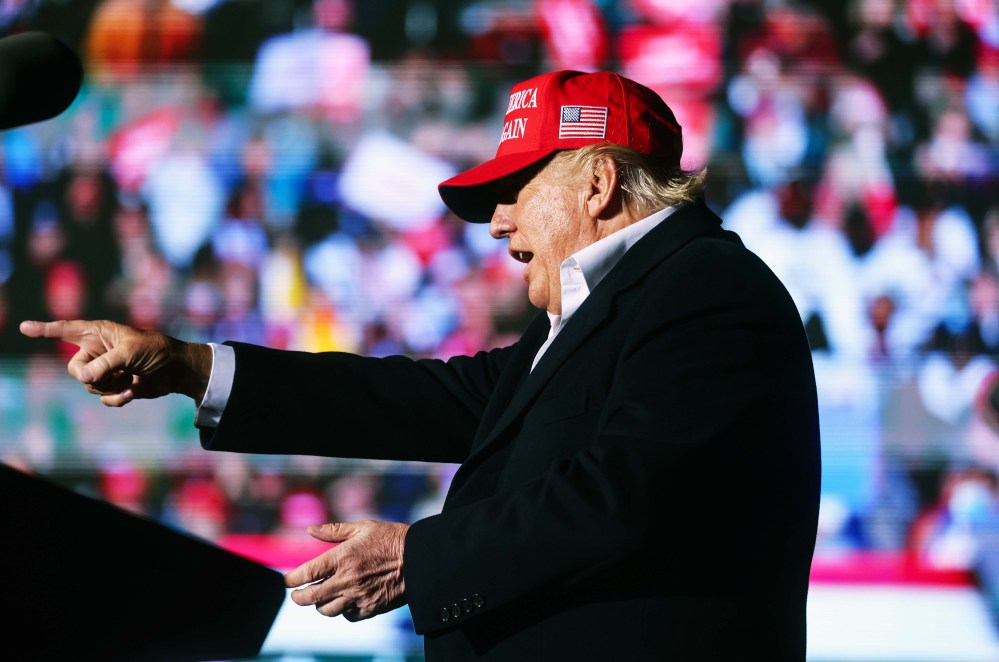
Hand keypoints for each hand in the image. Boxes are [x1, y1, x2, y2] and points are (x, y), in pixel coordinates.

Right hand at [19, 319, 211, 406]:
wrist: (177, 370)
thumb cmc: (156, 351)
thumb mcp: (130, 352)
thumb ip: (105, 364)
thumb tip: (84, 378)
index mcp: (98, 333)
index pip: (66, 330)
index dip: (44, 329)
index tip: (24, 327)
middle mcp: (97, 351)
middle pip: (75, 369)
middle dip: (94, 375)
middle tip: (117, 371)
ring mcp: (105, 370)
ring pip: (88, 386)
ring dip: (110, 386)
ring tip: (130, 377)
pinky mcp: (114, 386)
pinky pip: (103, 399)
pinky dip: (117, 398)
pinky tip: (132, 392)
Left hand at [285, 520, 408, 620]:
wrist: (419, 558)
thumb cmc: (391, 538)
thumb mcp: (363, 527)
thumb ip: (334, 530)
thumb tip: (310, 530)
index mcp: (342, 557)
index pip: (305, 573)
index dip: (291, 579)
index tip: (289, 580)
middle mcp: (347, 579)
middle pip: (310, 598)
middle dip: (298, 597)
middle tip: (297, 594)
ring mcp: (358, 596)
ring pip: (326, 610)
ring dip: (320, 605)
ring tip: (322, 598)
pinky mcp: (370, 608)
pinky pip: (348, 615)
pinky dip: (343, 610)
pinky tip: (345, 601)